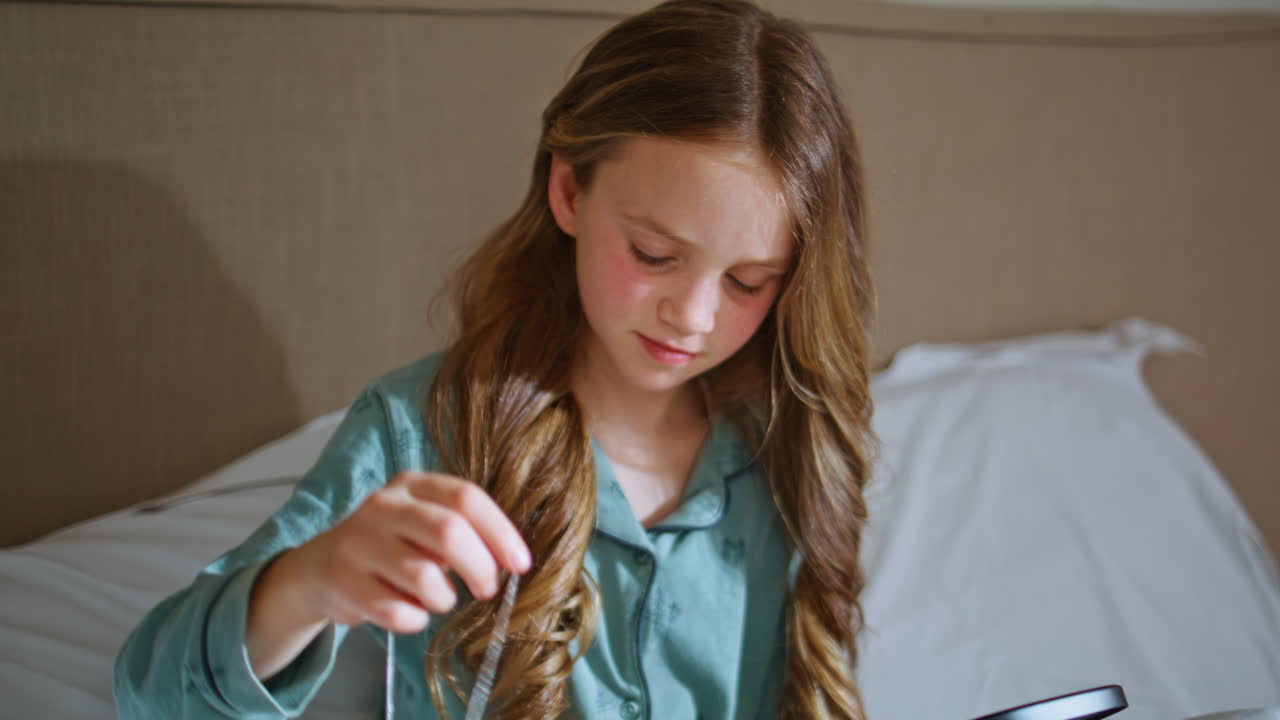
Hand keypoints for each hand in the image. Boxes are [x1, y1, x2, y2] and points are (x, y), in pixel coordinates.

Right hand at [279, 471, 531, 634]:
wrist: (318, 569)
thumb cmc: (390, 546)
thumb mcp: (423, 523)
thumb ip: (463, 530)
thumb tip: (512, 559)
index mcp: (411, 484)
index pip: (465, 498)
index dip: (500, 532)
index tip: (520, 564)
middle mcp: (382, 506)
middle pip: (448, 532)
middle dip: (480, 567)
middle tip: (487, 589)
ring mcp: (358, 542)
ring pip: (424, 577)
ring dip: (444, 598)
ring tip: (438, 598)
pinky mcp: (343, 581)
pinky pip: (397, 611)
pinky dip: (415, 619)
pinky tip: (409, 611)